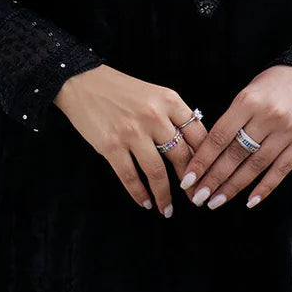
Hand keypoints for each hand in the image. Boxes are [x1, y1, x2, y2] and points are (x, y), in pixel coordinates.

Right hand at [53, 64, 207, 217]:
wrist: (82, 82)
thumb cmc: (120, 89)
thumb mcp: (153, 94)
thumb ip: (172, 116)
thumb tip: (193, 147)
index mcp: (169, 100)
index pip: (197, 135)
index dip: (206, 159)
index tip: (208, 175)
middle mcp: (154, 116)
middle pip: (181, 156)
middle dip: (190, 183)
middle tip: (194, 198)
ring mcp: (132, 132)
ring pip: (157, 172)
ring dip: (164, 196)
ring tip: (167, 209)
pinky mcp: (111, 146)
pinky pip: (130, 177)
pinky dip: (140, 193)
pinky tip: (145, 202)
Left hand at [179, 66, 291, 210]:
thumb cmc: (272, 84)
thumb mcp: (248, 93)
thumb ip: (232, 120)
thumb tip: (208, 153)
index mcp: (248, 101)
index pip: (220, 137)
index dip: (203, 160)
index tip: (188, 178)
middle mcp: (268, 117)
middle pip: (236, 154)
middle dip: (214, 178)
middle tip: (198, 196)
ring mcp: (287, 131)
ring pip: (256, 166)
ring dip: (234, 187)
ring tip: (216, 201)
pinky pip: (281, 170)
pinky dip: (265, 188)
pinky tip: (249, 201)